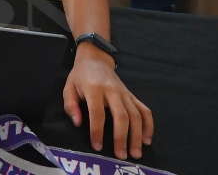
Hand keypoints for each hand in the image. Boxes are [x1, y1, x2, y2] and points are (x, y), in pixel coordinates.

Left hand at [63, 45, 153, 159]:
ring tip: (136, 153)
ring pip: (136, 115)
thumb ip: (71, 106)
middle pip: (121, 116)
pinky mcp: (133, 95)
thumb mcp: (68, 88)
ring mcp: (125, 93)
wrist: (95, 60)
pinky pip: (144, 110)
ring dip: (137, 136)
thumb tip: (78, 124)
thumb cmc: (80, 77)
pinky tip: (147, 140)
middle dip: (122, 137)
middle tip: (121, 156)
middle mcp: (112, 91)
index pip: (97, 113)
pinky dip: (149, 125)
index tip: (97, 147)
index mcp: (94, 89)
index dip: (97, 131)